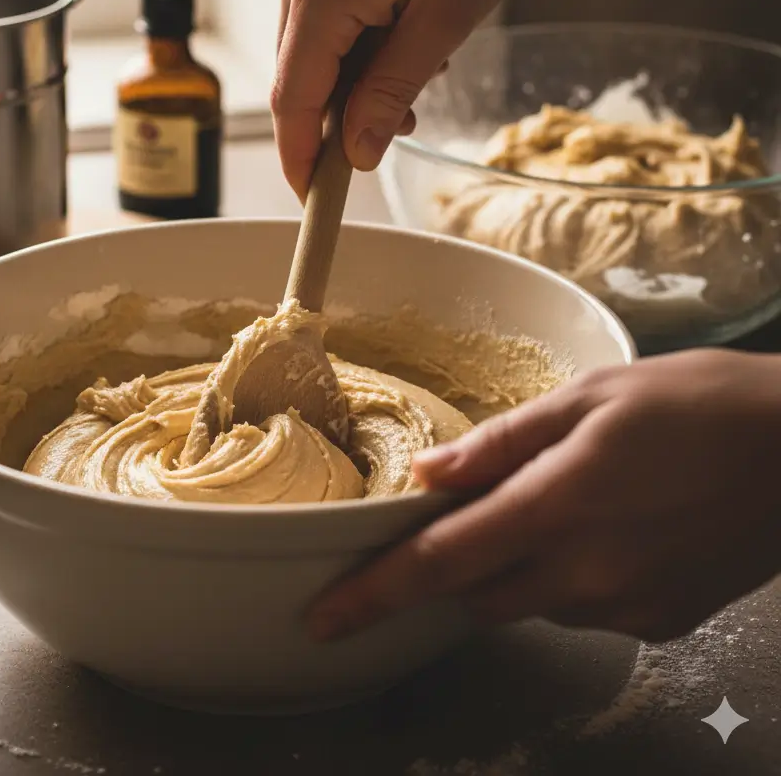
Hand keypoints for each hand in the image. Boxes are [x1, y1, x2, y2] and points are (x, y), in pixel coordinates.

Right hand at [271, 0, 552, 196]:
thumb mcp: (442, 25)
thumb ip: (389, 94)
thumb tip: (358, 154)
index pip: (293, 100)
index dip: (301, 158)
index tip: (313, 200)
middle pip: (299, 77)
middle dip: (342, 116)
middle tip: (397, 127)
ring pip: (314, 51)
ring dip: (358, 79)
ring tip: (420, 69)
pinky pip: (326, 19)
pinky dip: (359, 44)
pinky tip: (404, 34)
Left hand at [307, 349, 780, 642]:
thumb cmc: (696, 404)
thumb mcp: (589, 397)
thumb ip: (501, 444)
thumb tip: (430, 476)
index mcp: (556, 508)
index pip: (439, 564)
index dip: (374, 594)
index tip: (323, 618)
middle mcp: (586, 574)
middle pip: (476, 592)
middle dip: (459, 560)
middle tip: (484, 505)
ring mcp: (627, 607)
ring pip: (529, 602)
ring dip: (520, 563)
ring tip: (570, 498)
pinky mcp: (662, 622)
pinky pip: (584, 609)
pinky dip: (572, 575)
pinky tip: (614, 525)